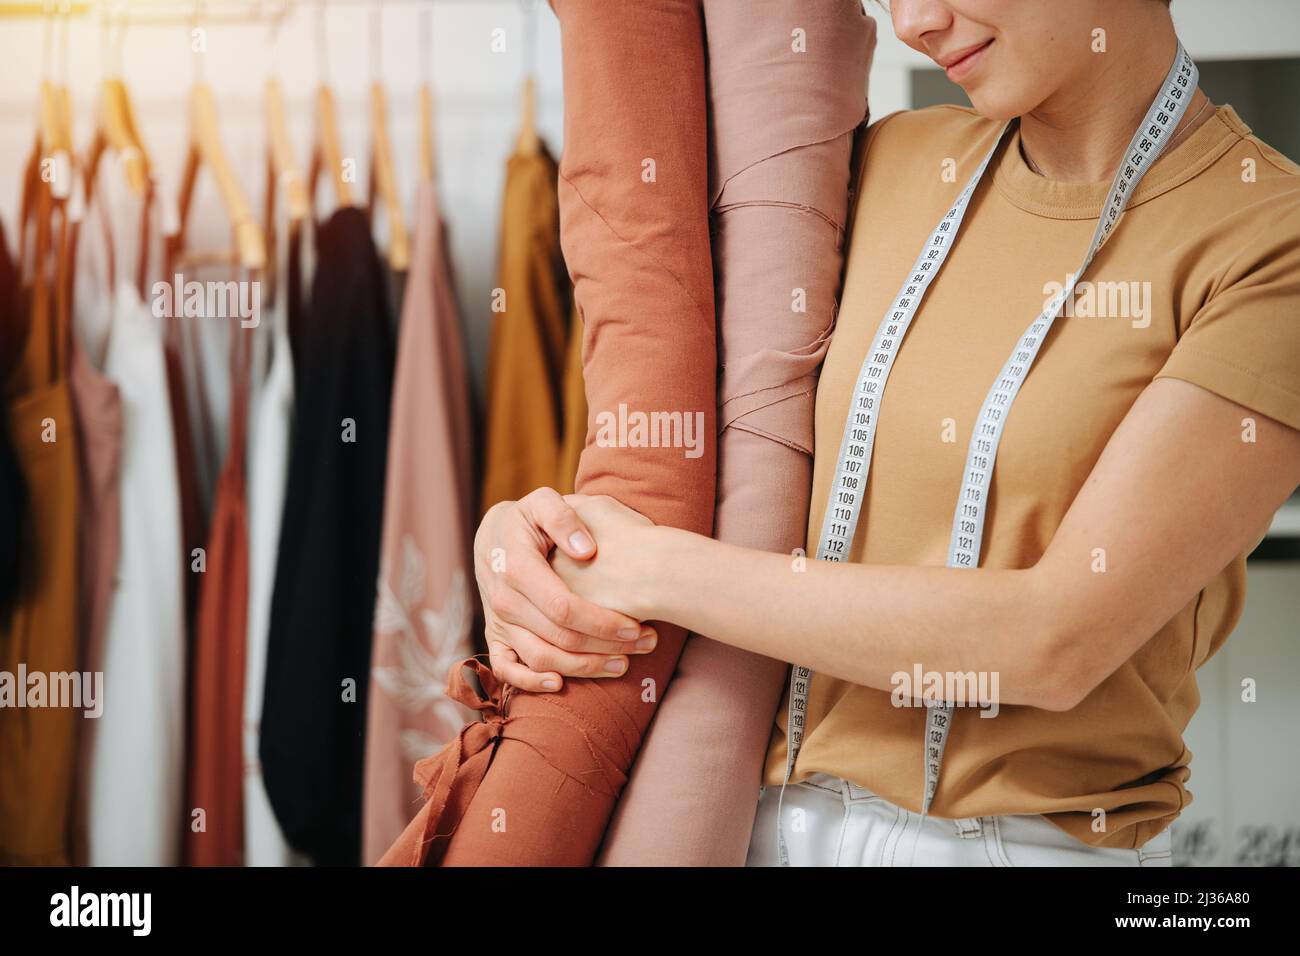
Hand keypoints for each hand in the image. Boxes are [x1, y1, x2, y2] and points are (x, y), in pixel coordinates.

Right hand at [475, 487, 657, 692]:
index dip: (602, 622)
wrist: (493, 534)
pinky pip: (506, 669)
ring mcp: (499, 622)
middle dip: (607, 646)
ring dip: (584, 668)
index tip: (637, 625)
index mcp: (518, 569)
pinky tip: (560, 684)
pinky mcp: (496, 636)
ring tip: (623, 665)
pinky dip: (530, 683)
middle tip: (646, 644)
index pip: (564, 608)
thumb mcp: (543, 503)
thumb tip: (587, 550)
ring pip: (541, 658)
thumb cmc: (528, 518)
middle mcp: (505, 601)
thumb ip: (564, 519)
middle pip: (560, 638)